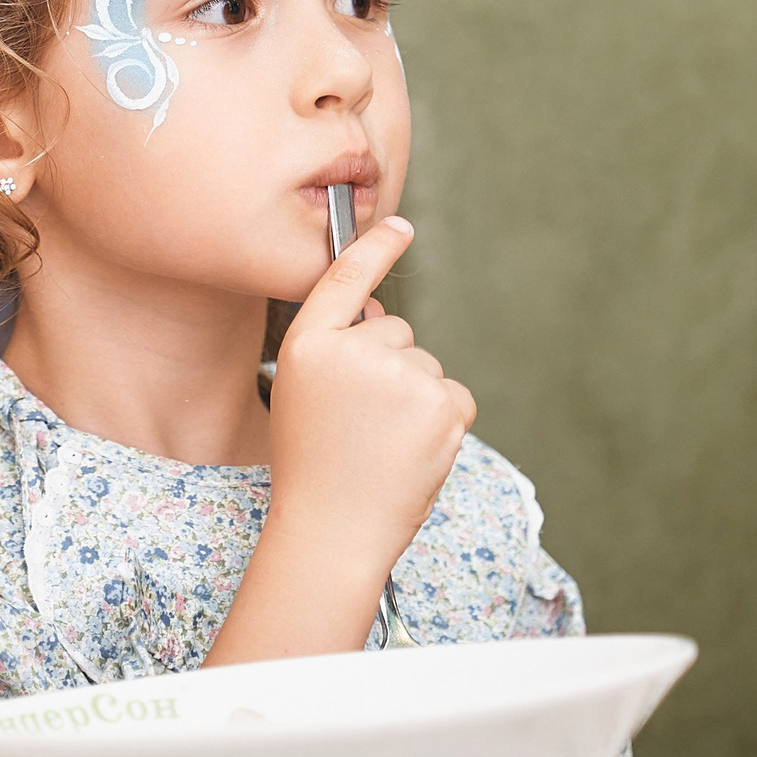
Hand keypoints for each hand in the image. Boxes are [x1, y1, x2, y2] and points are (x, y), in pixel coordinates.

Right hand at [206, 216, 476, 663]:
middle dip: (389, 368)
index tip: (401, 226)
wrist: (333, 530)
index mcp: (309, 345)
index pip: (345, 278)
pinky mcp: (442, 404)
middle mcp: (354, 350)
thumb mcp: (304, 395)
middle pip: (395, 331)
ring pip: (425, 366)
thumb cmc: (314, 467)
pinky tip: (412, 452)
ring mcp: (401, 375)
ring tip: (381, 446)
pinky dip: (442, 422)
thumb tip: (381, 317)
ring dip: (415, 401)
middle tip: (361, 425)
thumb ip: (338, 351)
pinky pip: (453, 395)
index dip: (376, 247)